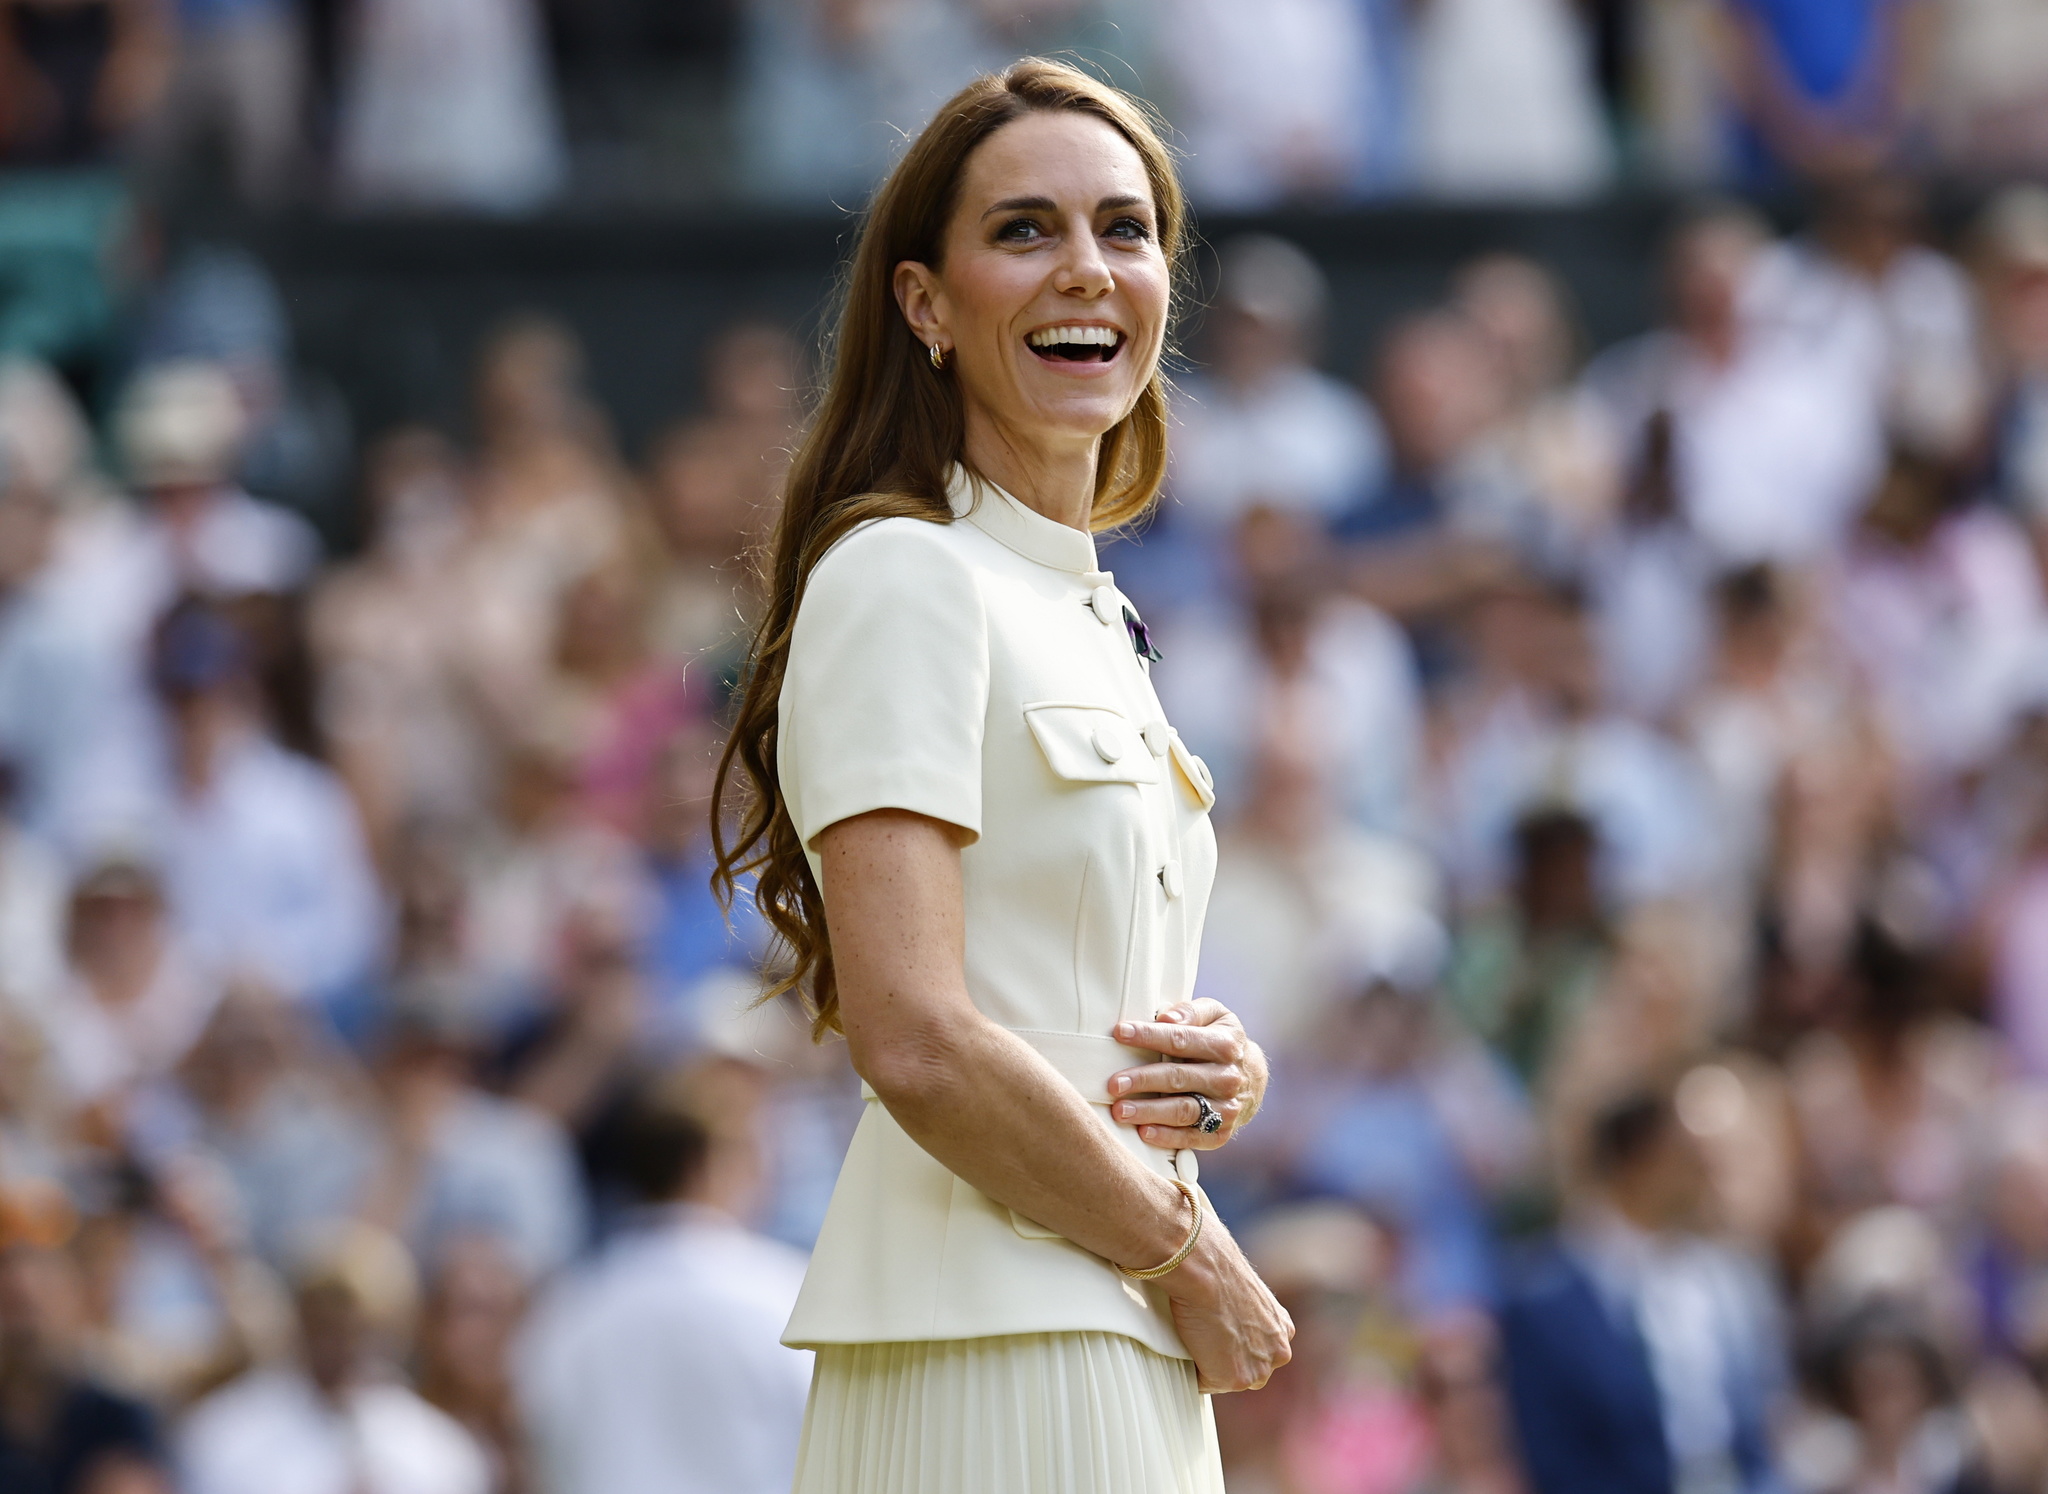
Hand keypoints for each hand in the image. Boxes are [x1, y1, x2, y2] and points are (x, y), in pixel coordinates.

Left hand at [1109, 999, 1267, 1150]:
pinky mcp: (1220, 1133)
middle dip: (1144, 1080)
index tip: (1120, 1033)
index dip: (1149, 1035)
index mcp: (1225, 1044)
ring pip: (1184, 1110)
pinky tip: (1144, 1133)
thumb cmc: (1220, 1040)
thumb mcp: (1214, 1015)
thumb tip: (1166, 1018)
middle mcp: (1228, 1078)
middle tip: (1114, 1083)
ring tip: (1120, 1111)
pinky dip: (1167, 1137)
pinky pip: (1192, 1137)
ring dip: (1150, 1111)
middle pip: (1180, 1077)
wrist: (1251, 1078)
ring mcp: (1226, 1108)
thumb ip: (1190, 1012)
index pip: (1181, 1039)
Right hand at [1163, 1208, 1292, 1392]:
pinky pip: (1204, 1384)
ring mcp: (1258, 1369)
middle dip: (1225, 1361)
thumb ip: (1244, 1313)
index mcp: (1282, 1329)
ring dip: (1209, 1366)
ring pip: (1227, 1380)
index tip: (1218, 1335)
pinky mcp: (1234, 1378)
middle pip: (1246, 1372)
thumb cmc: (1216, 1268)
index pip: (1257, 1352)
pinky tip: (1187, 1343)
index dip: (1233, 1345)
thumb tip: (1223, 1312)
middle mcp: (1278, 1352)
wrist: (1207, 1268)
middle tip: (1203, 1337)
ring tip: (1195, 1336)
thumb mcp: (1243, 1292)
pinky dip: (1192, 1369)